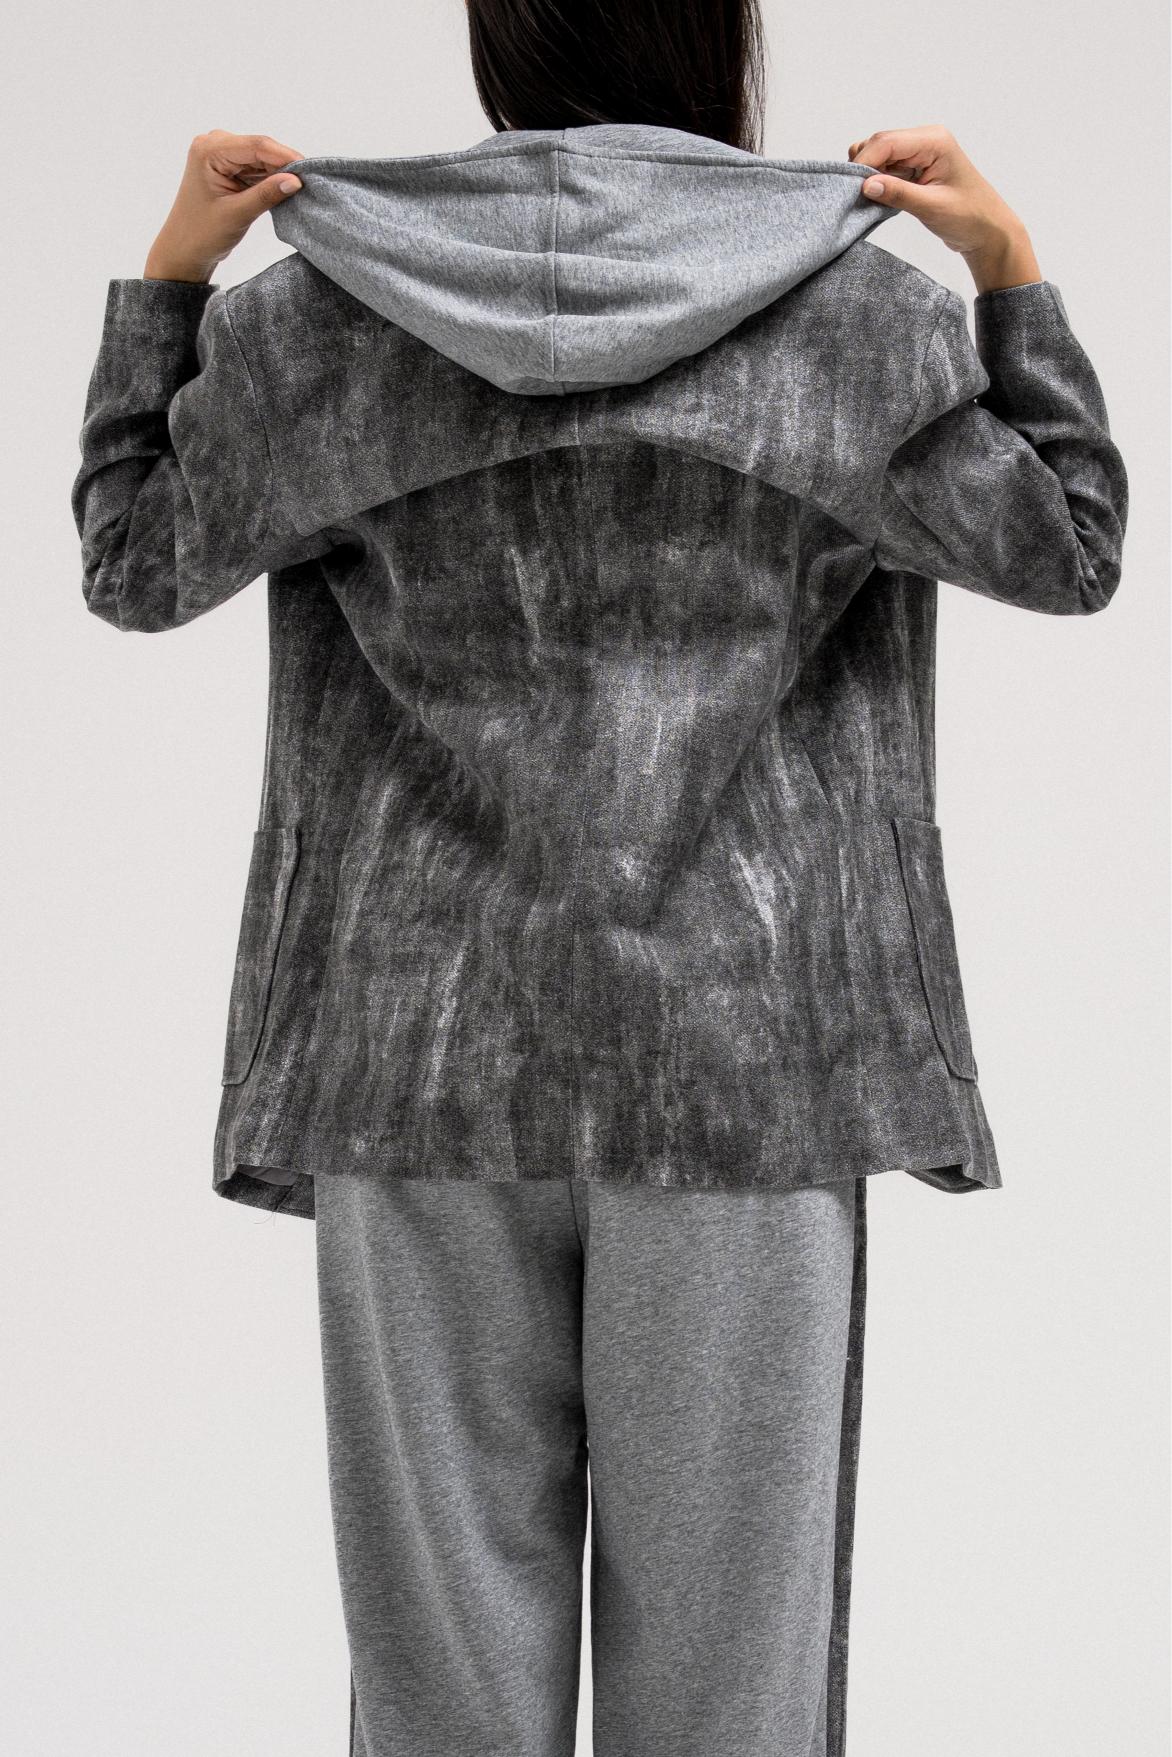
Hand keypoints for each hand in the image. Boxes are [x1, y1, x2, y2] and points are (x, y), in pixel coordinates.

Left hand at [143, 130, 304, 283]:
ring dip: (279, 172)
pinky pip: (256, 167)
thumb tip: (296, 181)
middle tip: (309, 182)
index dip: (285, 156)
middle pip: (260, 148)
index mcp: (209, 150)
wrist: (184, 249)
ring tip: (299, 188)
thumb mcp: (237, 214)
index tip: (310, 171)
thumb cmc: (201, 234)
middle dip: (284, 164)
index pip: (256, 145)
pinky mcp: (228, 166)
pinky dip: (270, 178)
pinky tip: (284, 189)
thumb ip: (266, 195)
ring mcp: (221, 154)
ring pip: (261, 158)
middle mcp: (214, 144)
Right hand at [847, 126, 1042, 293]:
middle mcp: (925, 140)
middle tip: (858, 195)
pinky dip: (878, 182)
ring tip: (874, 199)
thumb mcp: (932, 207)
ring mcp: (919, 153)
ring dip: (870, 175)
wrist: (987, 231)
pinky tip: (881, 199)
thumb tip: (866, 184)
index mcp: (934, 141)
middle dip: (864, 167)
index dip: (865, 161)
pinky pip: (886, 168)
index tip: (851, 186)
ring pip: (879, 155)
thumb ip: (898, 193)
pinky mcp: (915, 168)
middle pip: (879, 143)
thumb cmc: (970, 217)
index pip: (887, 141)